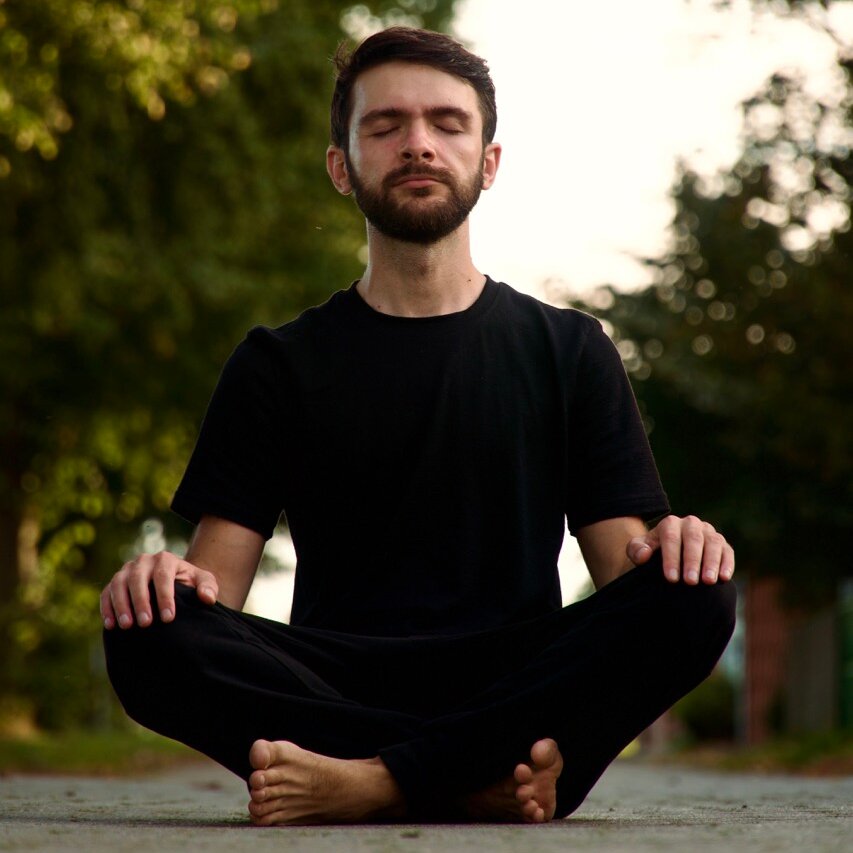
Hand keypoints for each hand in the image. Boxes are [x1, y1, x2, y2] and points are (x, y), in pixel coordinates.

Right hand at [100, 551, 218, 629]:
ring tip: (127, 626)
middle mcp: (144, 561)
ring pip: (119, 584)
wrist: (173, 585)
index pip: (163, 576)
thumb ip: (208, 587)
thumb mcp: (203, 582)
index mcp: (165, 559)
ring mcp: (127, 571)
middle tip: (145, 624)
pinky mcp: (115, 582)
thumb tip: (207, 597)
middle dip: (141, 601)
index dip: (165, 597)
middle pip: (138, 578)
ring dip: (121, 605)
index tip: (168, 618)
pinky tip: (111, 625)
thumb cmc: (189, 584)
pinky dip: (107, 608)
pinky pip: (106, 593)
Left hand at [626, 515, 733, 584]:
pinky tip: (724, 578)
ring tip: (708, 581)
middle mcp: (691, 524)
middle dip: (692, 561)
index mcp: (670, 523)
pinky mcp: (723, 544)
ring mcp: (708, 532)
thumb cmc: (652, 553)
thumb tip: (644, 554)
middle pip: (693, 539)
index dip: (671, 558)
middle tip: (690, 582)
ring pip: (713, 543)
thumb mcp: (639, 550)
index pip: (670, 537)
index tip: (671, 578)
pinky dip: (727, 563)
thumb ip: (636, 550)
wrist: (670, 553)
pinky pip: (727, 551)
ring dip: (711, 562)